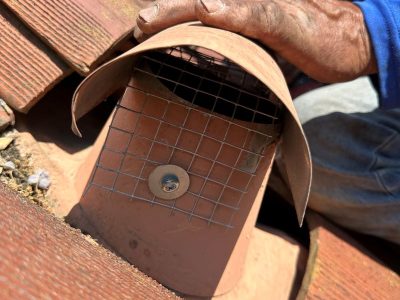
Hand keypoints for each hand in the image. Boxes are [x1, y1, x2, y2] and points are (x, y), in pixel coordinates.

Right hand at [135, 0, 376, 82]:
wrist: (351, 42)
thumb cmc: (326, 35)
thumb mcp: (291, 23)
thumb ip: (253, 12)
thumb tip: (206, 2)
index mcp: (248, 2)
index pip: (198, 0)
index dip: (169, 11)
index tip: (143, 26)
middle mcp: (243, 7)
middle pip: (195, 4)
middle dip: (165, 15)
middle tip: (138, 30)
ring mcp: (248, 19)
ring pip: (204, 16)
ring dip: (177, 25)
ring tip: (151, 35)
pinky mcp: (255, 33)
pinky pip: (221, 32)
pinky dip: (199, 37)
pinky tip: (189, 46)